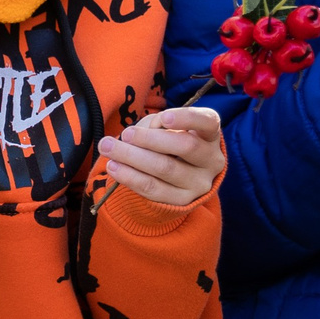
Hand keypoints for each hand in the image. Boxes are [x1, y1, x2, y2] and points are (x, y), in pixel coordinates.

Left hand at [96, 106, 223, 206]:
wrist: (174, 178)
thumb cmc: (168, 141)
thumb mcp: (166, 126)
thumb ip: (157, 124)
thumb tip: (140, 134)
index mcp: (210, 134)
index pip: (207, 122)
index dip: (187, 118)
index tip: (164, 117)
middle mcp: (212, 160)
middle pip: (185, 146)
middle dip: (150, 138)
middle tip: (125, 134)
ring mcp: (200, 183)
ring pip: (165, 168)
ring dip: (133, 157)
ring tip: (108, 148)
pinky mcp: (183, 201)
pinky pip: (153, 189)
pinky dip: (130, 177)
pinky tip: (113, 167)